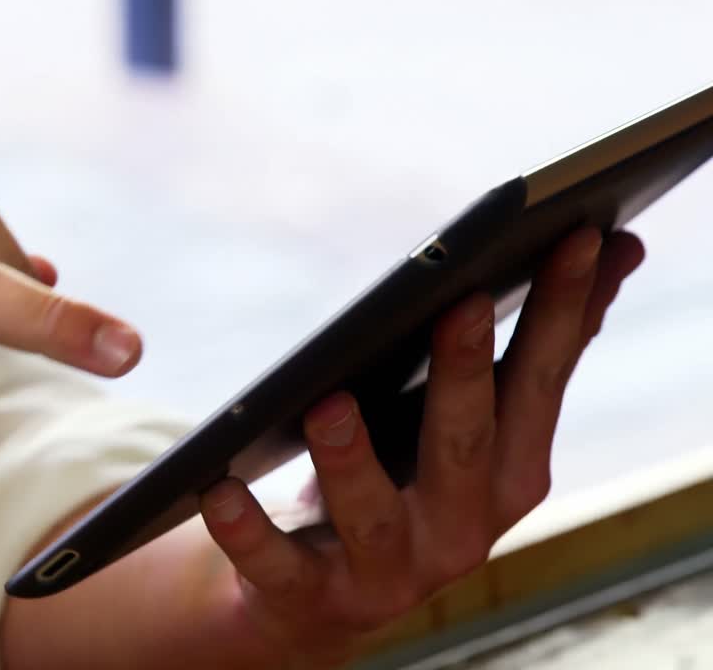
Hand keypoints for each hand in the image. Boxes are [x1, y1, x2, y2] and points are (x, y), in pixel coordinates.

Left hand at [198, 228, 644, 666]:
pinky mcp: (312, 593)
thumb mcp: (471, 421)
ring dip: (351, 459)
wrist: (324, 595)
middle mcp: (461, 528)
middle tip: (463, 304)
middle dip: (468, 376)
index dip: (562, 314)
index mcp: (508, 474)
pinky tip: (218, 487)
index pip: (541, 384)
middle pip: (464, 446)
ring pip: (373, 515)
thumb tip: (615, 247)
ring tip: (327, 402)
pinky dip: (247, 528)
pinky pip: (276, 562)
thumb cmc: (406, 477)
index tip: (576, 240)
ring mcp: (388, 569)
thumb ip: (534, 347)